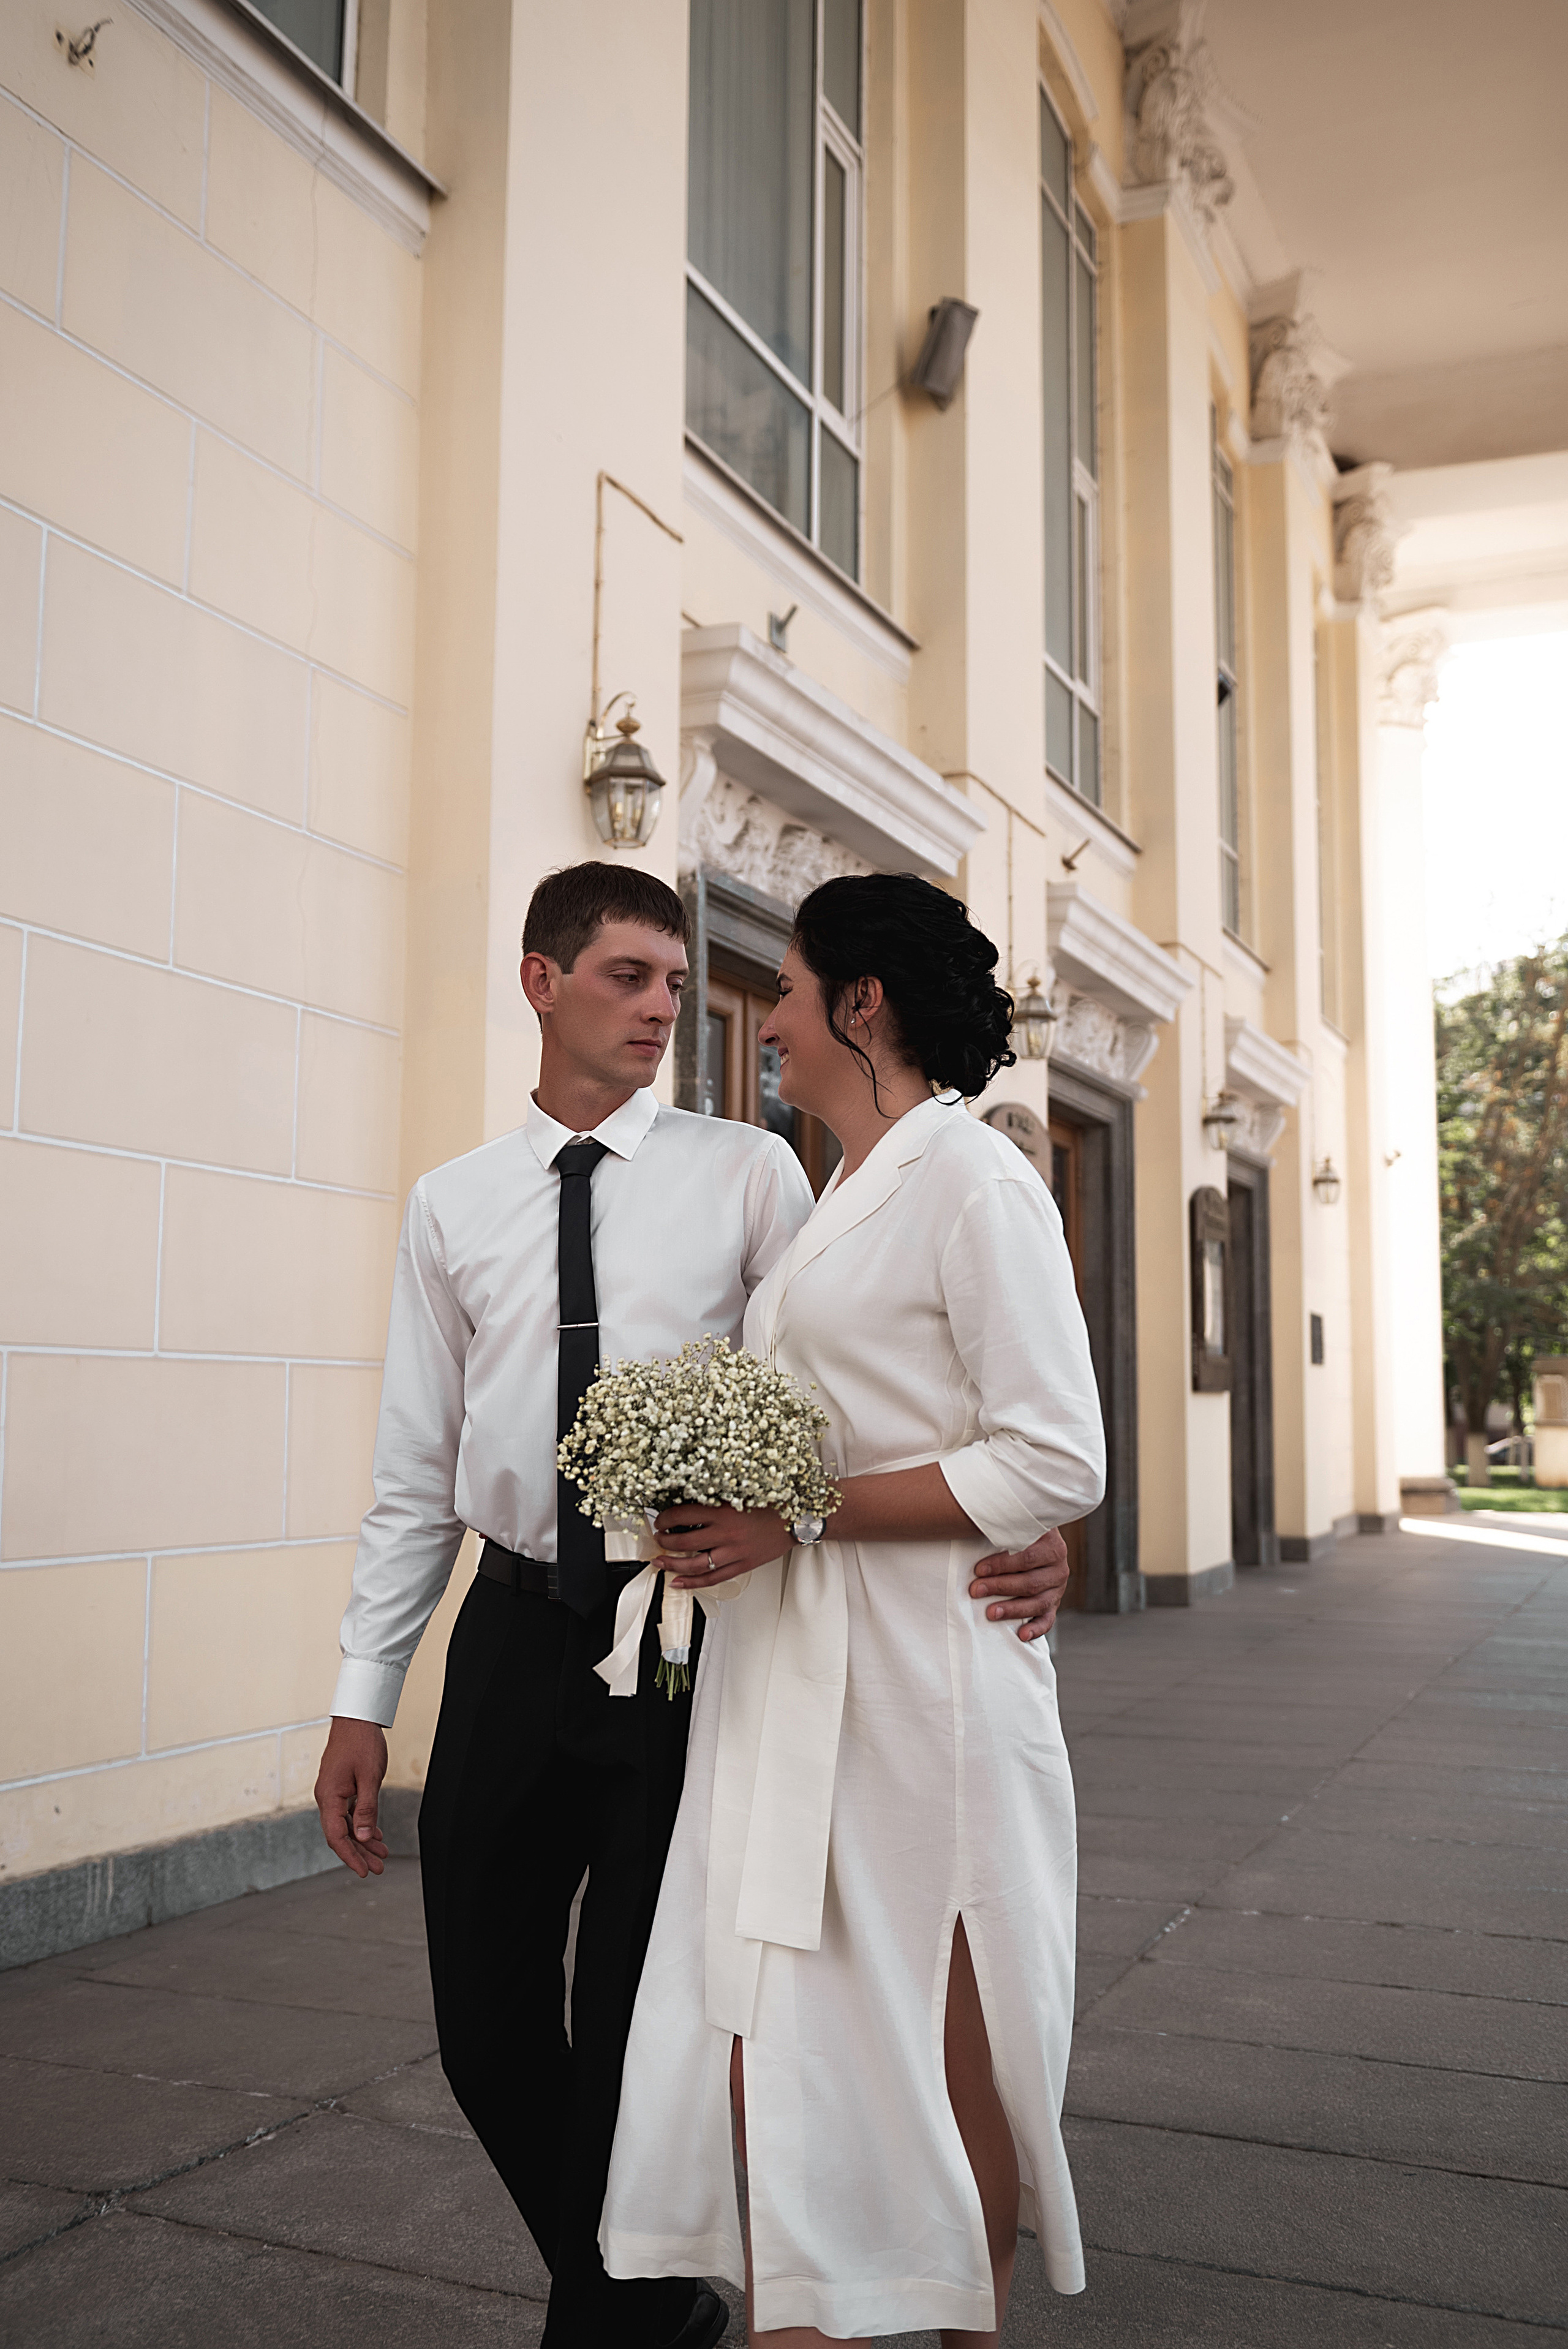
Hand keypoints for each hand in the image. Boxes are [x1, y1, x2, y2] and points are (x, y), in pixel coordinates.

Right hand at [314, 1716, 390, 1876]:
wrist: (356, 1719)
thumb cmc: (361, 1743)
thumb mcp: (370, 1778)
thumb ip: (367, 1809)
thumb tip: (362, 1837)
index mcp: (329, 1797)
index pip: (336, 1836)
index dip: (350, 1856)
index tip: (363, 1871)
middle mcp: (326, 1797)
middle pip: (341, 1834)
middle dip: (360, 1853)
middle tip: (377, 1868)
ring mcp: (332, 1792)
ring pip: (346, 1824)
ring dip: (363, 1840)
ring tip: (380, 1854)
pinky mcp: (339, 1787)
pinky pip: (349, 1812)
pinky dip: (361, 1824)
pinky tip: (374, 1833)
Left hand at [655, 1503, 788, 1590]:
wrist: (795, 1521)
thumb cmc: (770, 1505)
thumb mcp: (739, 1495)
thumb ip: (715, 1501)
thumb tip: (688, 1504)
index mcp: (724, 1511)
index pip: (683, 1515)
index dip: (666, 1519)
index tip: (660, 1520)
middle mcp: (726, 1533)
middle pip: (684, 1542)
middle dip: (664, 1542)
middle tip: (657, 1539)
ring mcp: (733, 1553)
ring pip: (694, 1564)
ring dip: (672, 1564)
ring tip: (659, 1562)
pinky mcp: (741, 1566)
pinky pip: (712, 1579)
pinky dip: (692, 1583)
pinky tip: (677, 1582)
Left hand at [970, 1527, 1070, 1641]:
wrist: (1040, 1541)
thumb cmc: (1019, 1532)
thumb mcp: (1017, 1525)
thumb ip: (1006, 1528)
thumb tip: (981, 1526)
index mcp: (1051, 1545)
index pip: (1026, 1557)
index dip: (1001, 1565)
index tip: (978, 1570)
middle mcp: (1059, 1567)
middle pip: (1030, 1582)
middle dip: (999, 1587)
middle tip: (975, 1590)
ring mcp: (1058, 1587)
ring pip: (1037, 1602)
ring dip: (1012, 1609)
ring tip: (990, 1612)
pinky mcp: (1054, 1603)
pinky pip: (1048, 1619)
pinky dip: (1035, 1629)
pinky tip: (1022, 1634)